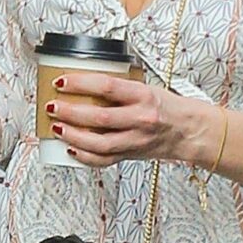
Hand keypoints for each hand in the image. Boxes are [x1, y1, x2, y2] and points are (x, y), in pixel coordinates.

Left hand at [45, 73, 212, 167]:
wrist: (189, 131)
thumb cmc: (168, 106)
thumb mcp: (146, 88)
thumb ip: (119, 88)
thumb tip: (85, 82)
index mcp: (143, 96)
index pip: (107, 86)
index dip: (81, 84)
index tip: (62, 81)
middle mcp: (140, 119)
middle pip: (99, 117)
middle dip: (70, 111)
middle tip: (53, 106)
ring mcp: (136, 140)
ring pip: (98, 143)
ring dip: (73, 136)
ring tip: (57, 127)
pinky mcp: (132, 155)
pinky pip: (104, 160)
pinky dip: (84, 156)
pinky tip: (71, 148)